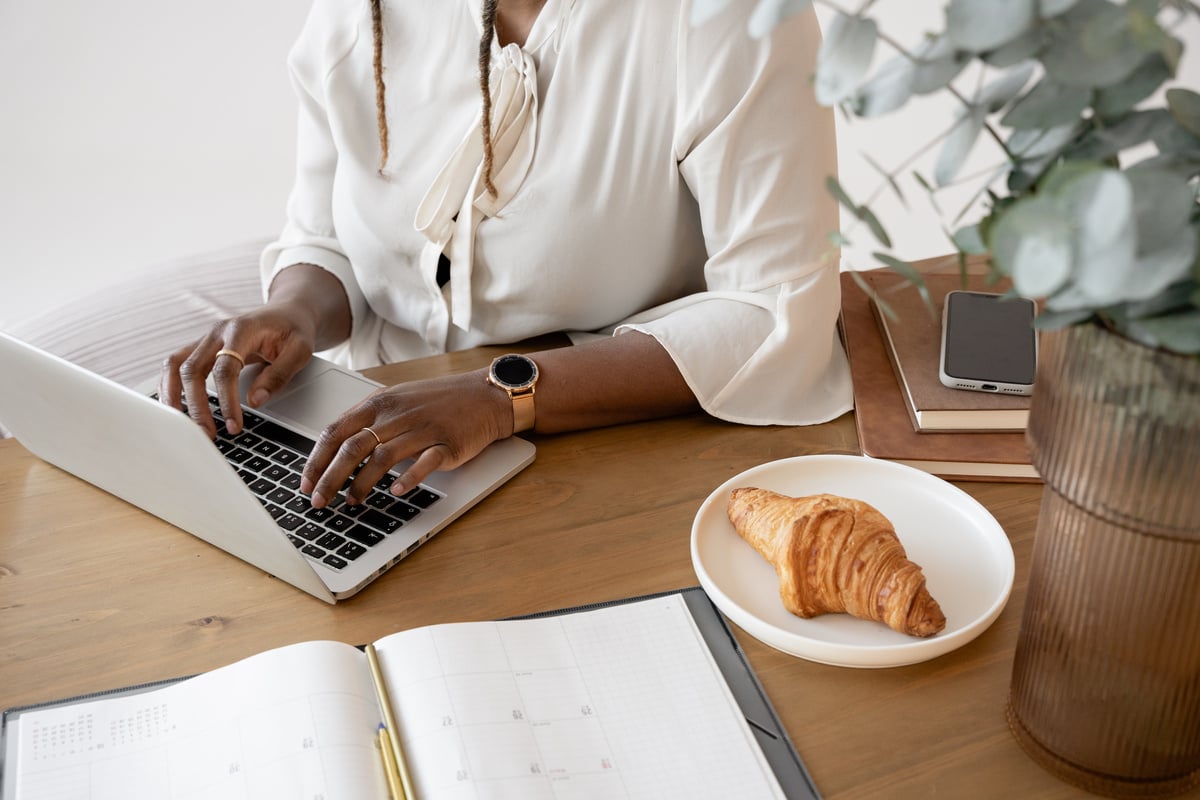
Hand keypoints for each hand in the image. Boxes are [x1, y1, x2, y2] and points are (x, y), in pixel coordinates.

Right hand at [159, 301, 317, 437]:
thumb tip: (255, 401)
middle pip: (192, 369)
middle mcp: (217, 332)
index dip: (227, 400)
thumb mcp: (301, 351)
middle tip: (207, 434)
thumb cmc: (294, 331)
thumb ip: (279, 375)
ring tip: (181, 424)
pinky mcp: (201, 347)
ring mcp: (206, 338)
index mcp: (241, 330)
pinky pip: (176, 365)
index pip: (225, 368)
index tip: (234, 425)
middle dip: (196, 405)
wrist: (287, 313)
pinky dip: (170, 386)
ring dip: (173, 395)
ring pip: (175, 365)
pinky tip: (175, 407)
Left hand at [300, 370, 512, 507]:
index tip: (306, 482)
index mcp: (380, 403)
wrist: (485, 395)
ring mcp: (422, 428)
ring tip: (352, 501)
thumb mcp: (397, 400)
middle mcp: (397, 414)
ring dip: (361, 483)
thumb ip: (368, 420)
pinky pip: (425, 462)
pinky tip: (396, 491)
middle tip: (319, 500)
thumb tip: (335, 448)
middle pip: (353, 447)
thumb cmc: (439, 401)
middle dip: (330, 477)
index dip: (317, 459)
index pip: (336, 431)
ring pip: (382, 457)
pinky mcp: (447, 443)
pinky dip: (408, 478)